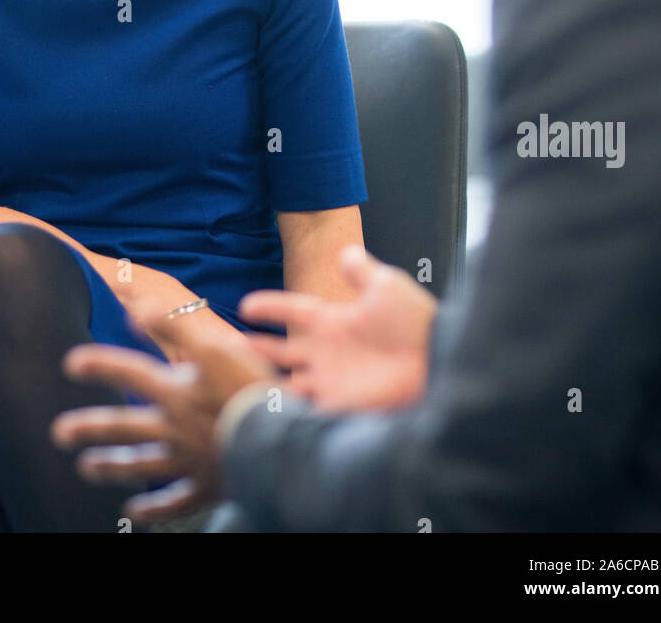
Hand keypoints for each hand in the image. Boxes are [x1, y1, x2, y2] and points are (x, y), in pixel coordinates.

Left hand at [50, 309, 280, 523]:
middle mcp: (174, 427)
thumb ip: (176, 327)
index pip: (129, 372)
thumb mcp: (216, 347)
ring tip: (85, 468)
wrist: (277, 443)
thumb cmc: (250, 389)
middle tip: (59, 433)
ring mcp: (187, 460)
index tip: (71, 364)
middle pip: (124, 428)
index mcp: (176, 391)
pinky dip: (153, 509)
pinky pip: (173, 501)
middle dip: (90, 428)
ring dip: (111, 466)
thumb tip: (135, 309)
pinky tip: (133, 513)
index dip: (99, 365)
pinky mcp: (206, 486)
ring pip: (141, 466)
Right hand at [239, 244, 437, 411]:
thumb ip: (360, 270)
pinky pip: (302, 409)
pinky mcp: (338, 405)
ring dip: (263, 381)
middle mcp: (326, 352)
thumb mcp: (385, 286)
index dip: (269, 307)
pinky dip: (283, 410)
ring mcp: (330, 379)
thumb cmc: (414, 321)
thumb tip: (346, 251)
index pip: (292, 311)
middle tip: (223, 349)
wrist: (437, 361)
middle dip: (254, 350)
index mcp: (333, 321)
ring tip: (232, 384)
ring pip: (286, 381)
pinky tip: (260, 411)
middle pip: (280, 351)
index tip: (245, 305)